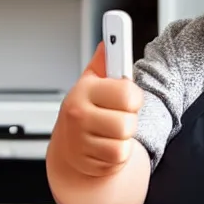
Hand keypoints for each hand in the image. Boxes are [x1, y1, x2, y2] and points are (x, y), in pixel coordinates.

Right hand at [56, 42, 142, 176]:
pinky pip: (119, 157)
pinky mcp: (87, 161)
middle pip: (127, 122)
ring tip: (112, 130)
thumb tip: (109, 42)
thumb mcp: (92, 82)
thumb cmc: (86, 109)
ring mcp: (81, 140)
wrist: (69, 145)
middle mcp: (79, 115)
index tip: (129, 96)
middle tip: (119, 115)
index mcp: (84, 90)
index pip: (126, 92)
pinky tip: (108, 144)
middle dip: (130, 119)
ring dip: (125, 137)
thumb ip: (104, 62)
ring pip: (124, 141)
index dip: (134, 96)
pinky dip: (119, 153)